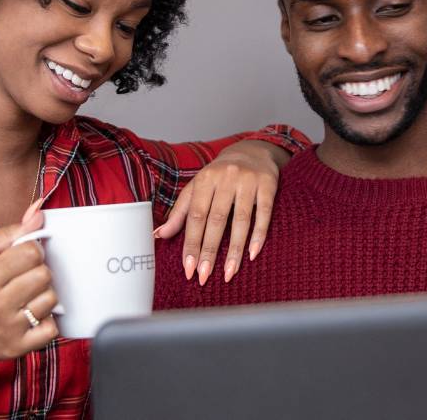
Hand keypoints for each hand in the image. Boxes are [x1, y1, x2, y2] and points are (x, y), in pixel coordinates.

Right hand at [0, 199, 59, 403]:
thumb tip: (39, 214)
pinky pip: (51, 329)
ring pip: (51, 300)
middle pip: (44, 275)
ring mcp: (7, 329)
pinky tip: (30, 313)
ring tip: (24, 294)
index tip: (22, 256)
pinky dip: (46, 320)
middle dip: (37, 270)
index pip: (31, 253)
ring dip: (42, 293)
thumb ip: (5, 232)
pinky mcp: (16, 348)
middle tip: (22, 275)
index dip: (31, 250)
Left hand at [153, 140, 286, 284]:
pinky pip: (263, 213)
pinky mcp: (268, 185)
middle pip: (216, 220)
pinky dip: (259, 235)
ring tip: (229, 272)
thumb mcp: (197, 188)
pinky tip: (252, 254)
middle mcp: (226, 179)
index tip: (188, 267)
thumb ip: (180, 212)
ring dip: (234, 249)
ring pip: (241, 220)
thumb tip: (159, 235)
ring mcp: (248, 181)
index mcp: (205, 180)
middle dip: (209, 250)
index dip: (191, 243)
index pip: (196, 216)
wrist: (251, 151)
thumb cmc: (219, 175)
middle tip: (204, 276)